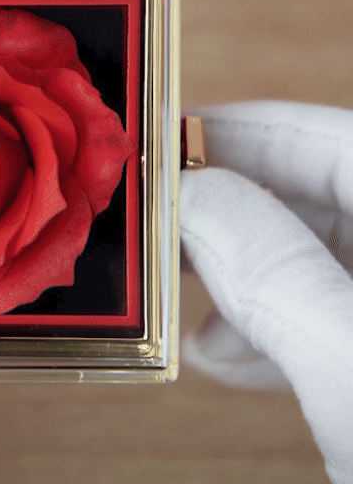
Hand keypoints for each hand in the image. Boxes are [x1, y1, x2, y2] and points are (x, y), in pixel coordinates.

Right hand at [180, 100, 352, 483]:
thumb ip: (277, 275)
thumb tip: (190, 196)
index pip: (330, 140)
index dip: (240, 130)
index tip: (159, 142)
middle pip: (317, 193)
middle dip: (226, 209)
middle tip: (153, 225)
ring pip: (313, 254)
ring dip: (237, 272)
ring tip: (177, 296)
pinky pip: (323, 312)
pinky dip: (267, 324)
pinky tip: (225, 354)